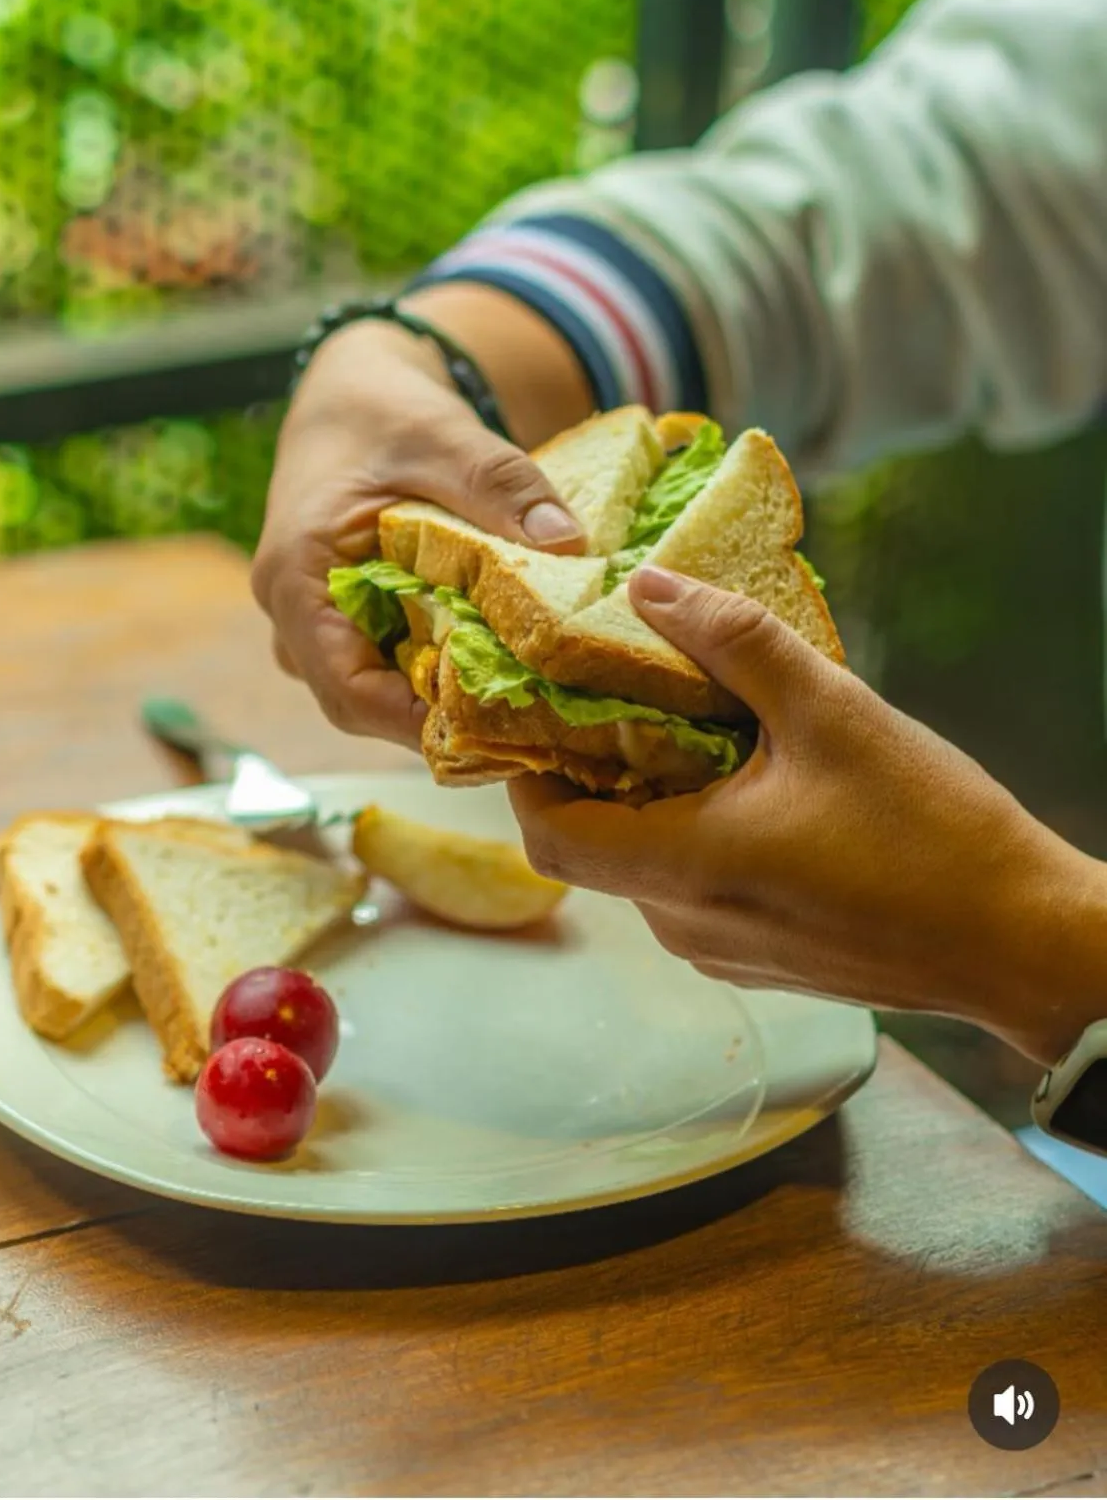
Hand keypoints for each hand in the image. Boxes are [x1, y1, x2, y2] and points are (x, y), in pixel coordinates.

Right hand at [252, 295, 588, 747]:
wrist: (353, 390)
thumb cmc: (383, 410)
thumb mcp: (445, 436)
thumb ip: (501, 487)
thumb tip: (569, 545)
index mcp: (296, 577)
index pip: (344, 686)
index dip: (411, 722)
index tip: (487, 731)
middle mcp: (293, 613)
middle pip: (359, 701)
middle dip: (436, 718)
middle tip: (522, 726)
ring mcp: (317, 622)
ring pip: (372, 691)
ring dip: (438, 699)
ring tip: (518, 703)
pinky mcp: (346, 620)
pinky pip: (385, 667)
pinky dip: (436, 673)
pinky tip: (498, 669)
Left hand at [510, 566, 1106, 1064]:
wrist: (1021, 945)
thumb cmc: (933, 832)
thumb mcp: (833, 713)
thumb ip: (732, 641)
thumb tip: (648, 585)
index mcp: (684, 869)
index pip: (546, 833)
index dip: (525, 770)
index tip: (544, 706)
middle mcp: (683, 924)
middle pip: (592, 845)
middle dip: (597, 770)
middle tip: (629, 693)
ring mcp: (718, 951)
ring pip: (643, 867)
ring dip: (653, 801)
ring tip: (701, 729)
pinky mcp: (755, 961)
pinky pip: (691, 891)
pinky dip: (694, 836)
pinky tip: (751, 786)